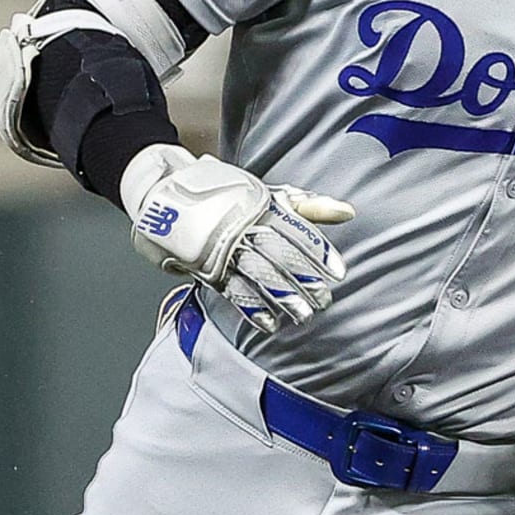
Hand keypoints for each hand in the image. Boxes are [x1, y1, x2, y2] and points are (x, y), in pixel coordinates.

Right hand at [121, 144, 352, 332]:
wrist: (166, 191)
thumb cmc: (228, 196)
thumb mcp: (268, 195)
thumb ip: (308, 206)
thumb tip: (348, 212)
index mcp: (264, 208)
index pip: (298, 231)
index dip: (319, 253)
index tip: (339, 272)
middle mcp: (246, 227)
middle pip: (281, 255)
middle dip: (304, 279)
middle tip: (325, 300)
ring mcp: (224, 247)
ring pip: (258, 274)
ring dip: (282, 297)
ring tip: (303, 316)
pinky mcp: (206, 265)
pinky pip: (231, 289)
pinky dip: (252, 307)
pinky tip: (270, 323)